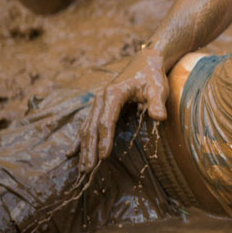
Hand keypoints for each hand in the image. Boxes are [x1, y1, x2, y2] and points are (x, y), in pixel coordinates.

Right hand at [75, 48, 168, 171]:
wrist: (145, 62)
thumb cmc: (153, 77)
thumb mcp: (159, 88)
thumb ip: (157, 103)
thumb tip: (159, 117)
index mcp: (113, 94)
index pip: (106, 121)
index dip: (105, 139)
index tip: (103, 156)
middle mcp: (101, 98)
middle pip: (92, 127)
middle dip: (90, 149)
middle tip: (88, 170)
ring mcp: (98, 103)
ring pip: (87, 128)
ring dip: (83, 148)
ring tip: (82, 168)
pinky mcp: (99, 107)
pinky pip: (87, 125)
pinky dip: (79, 140)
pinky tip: (72, 153)